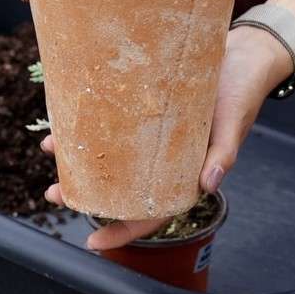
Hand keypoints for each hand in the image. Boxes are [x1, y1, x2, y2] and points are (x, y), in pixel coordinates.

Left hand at [42, 25, 289, 249]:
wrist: (243, 52)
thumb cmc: (242, 90)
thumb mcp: (234, 122)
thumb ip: (224, 154)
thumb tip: (208, 185)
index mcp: (187, 172)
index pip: (154, 212)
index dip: (124, 230)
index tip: (93, 241)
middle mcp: (166, 158)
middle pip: (123, 187)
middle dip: (87, 194)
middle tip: (56, 193)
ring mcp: (153, 135)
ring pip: (113, 156)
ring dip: (81, 157)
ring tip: (51, 150)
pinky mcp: (145, 108)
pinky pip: (114, 123)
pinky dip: (92, 123)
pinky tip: (68, 118)